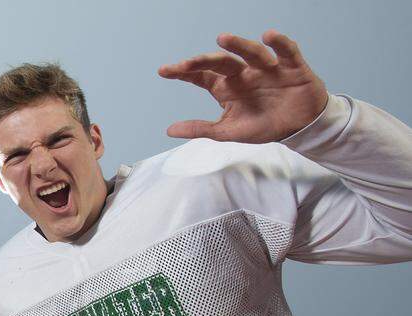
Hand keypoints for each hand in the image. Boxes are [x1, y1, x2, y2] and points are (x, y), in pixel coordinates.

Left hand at [159, 30, 327, 142]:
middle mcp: (243, 74)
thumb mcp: (228, 132)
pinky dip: (279, 43)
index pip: (201, 76)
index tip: (164, 70)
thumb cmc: (264, 125)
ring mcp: (266, 68)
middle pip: (221, 62)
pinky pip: (285, 51)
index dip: (184, 72)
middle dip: (203, 61)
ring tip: (222, 38)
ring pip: (250, 52)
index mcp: (226, 87)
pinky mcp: (291, 66)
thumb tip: (169, 130)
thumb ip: (201, 129)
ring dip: (238, 45)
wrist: (299, 127)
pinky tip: (269, 36)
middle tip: (187, 63)